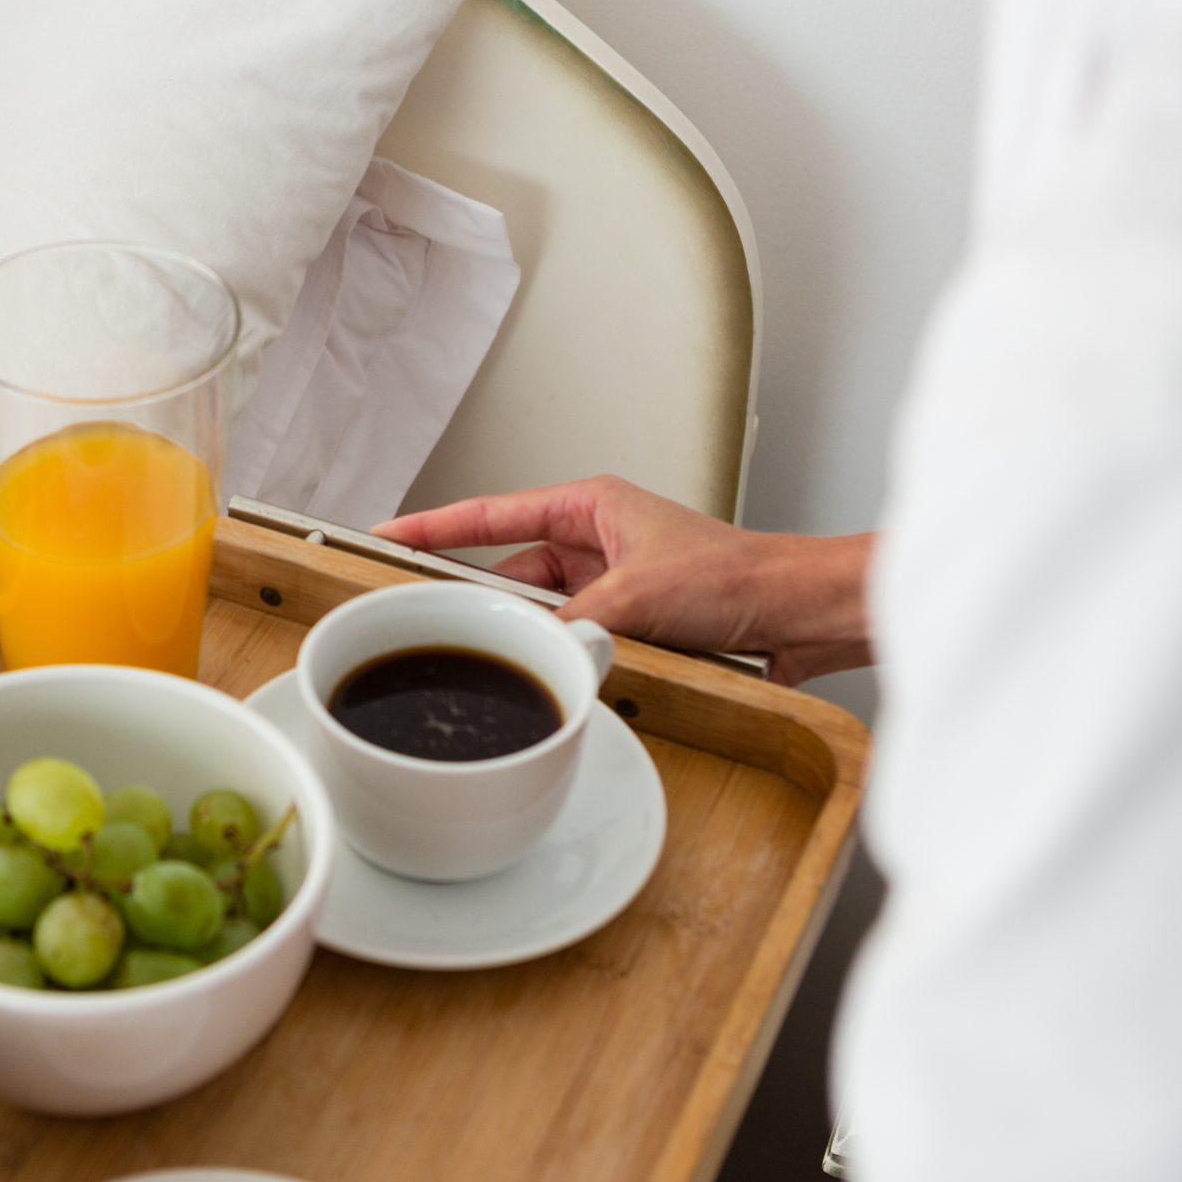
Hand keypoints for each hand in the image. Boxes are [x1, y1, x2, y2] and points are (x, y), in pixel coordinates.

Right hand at [374, 475, 875, 684]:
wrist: (798, 616)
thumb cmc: (739, 577)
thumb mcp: (636, 595)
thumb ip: (570, 623)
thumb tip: (527, 653)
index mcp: (591, 506)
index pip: (491, 515)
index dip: (433, 526)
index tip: (383, 537)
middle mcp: (596, 542)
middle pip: (509, 574)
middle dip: (482, 600)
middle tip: (433, 621)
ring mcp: (611, 585)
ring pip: (542, 615)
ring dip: (537, 639)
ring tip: (516, 657)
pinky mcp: (630, 625)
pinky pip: (574, 643)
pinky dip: (567, 659)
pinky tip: (560, 675)